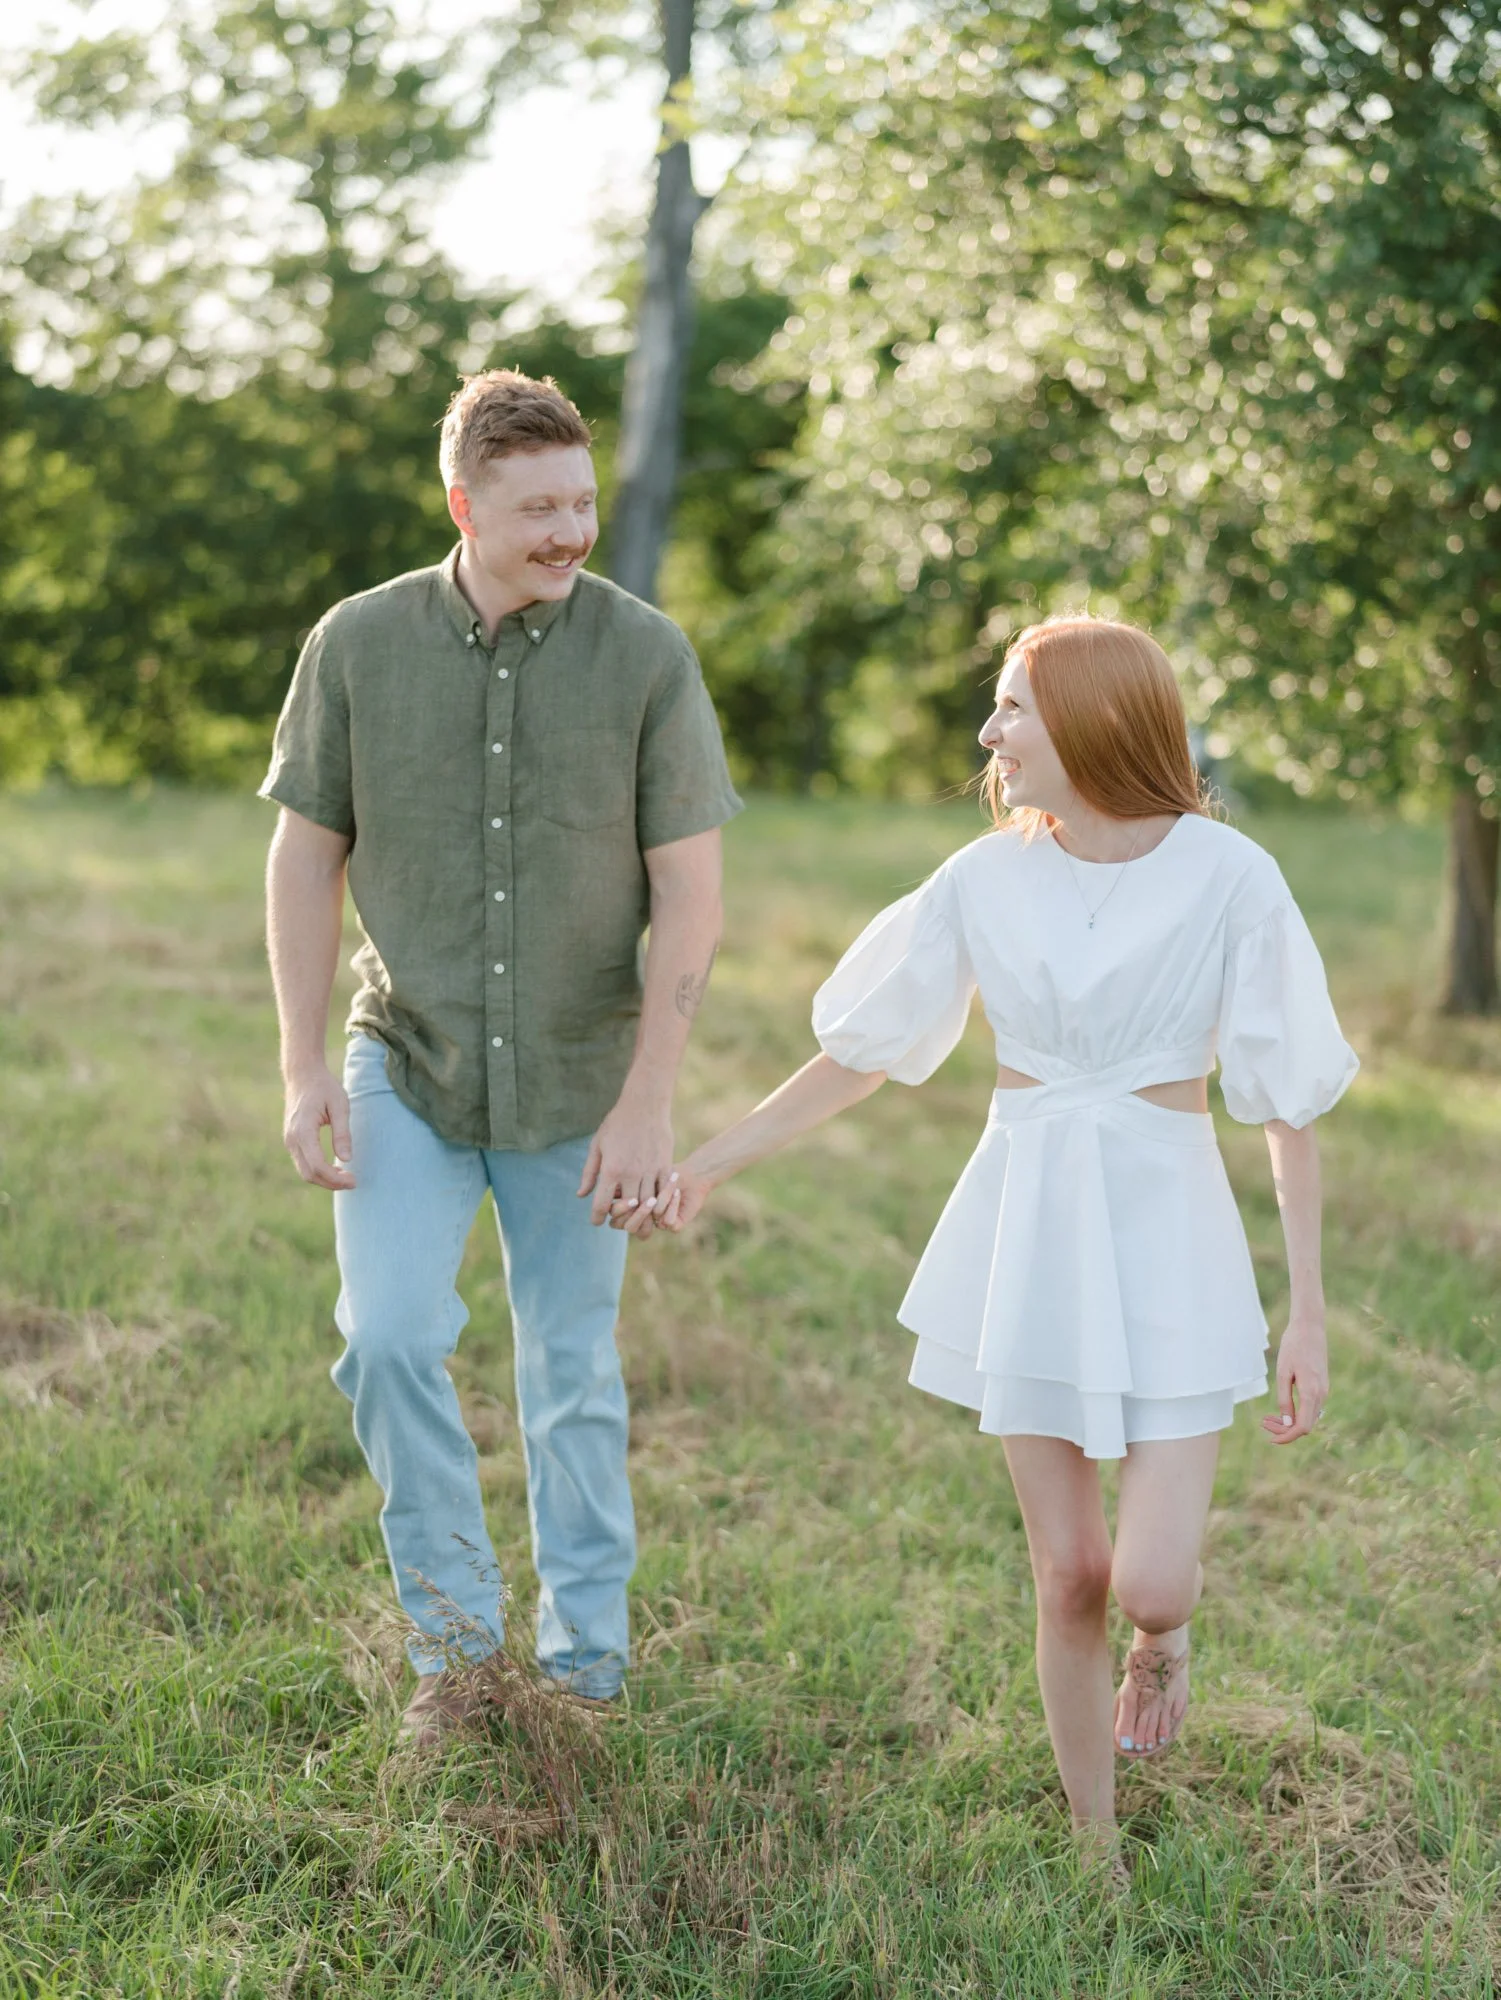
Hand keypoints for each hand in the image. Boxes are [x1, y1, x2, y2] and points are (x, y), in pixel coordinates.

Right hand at [283, 1064, 354, 1189]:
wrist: (303, 1075)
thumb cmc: (324, 1087)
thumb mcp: (340, 1106)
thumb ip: (342, 1133)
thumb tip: (347, 1159)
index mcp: (303, 1131)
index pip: (317, 1165)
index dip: (335, 1178)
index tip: (354, 1180)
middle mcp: (292, 1139)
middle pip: (309, 1174)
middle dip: (331, 1183)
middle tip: (353, 1182)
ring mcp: (289, 1141)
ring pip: (304, 1172)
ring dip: (325, 1180)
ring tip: (346, 1177)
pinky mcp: (291, 1141)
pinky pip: (303, 1163)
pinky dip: (318, 1171)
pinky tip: (335, 1169)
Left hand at [578, 1090, 673, 1226]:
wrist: (644, 1104)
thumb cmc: (617, 1123)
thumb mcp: (597, 1146)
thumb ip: (589, 1173)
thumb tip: (581, 1195)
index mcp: (611, 1169)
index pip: (602, 1205)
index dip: (597, 1218)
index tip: (597, 1220)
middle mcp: (631, 1173)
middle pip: (628, 1211)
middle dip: (622, 1221)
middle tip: (618, 1222)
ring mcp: (651, 1171)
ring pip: (648, 1206)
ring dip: (642, 1216)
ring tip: (637, 1220)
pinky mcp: (665, 1166)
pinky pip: (664, 1193)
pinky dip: (659, 1204)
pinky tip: (654, 1206)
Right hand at [610, 1159, 713, 1237]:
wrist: (690, 1172)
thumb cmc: (659, 1168)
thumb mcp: (634, 1169)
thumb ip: (614, 1180)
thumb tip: (590, 1191)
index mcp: (630, 1209)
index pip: (615, 1218)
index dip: (618, 1210)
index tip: (623, 1195)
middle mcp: (642, 1219)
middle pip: (628, 1227)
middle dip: (633, 1213)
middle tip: (638, 1199)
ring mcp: (657, 1223)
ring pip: (644, 1232)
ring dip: (647, 1214)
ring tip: (653, 1198)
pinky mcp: (675, 1223)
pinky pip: (670, 1224)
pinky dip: (671, 1208)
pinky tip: (675, 1192)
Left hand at [1262, 1309, 1327, 1443]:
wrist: (1310, 1327)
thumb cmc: (1293, 1346)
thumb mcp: (1283, 1373)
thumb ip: (1284, 1400)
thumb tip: (1286, 1423)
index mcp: (1312, 1393)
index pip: (1302, 1427)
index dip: (1286, 1436)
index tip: (1270, 1438)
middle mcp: (1321, 1395)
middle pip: (1305, 1425)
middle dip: (1284, 1430)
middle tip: (1263, 1423)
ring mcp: (1324, 1391)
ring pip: (1308, 1418)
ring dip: (1289, 1422)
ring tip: (1268, 1418)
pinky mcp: (1322, 1386)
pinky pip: (1310, 1408)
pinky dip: (1296, 1413)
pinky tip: (1282, 1409)